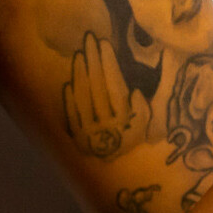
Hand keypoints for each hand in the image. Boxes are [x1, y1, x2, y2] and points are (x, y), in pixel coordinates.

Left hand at [64, 34, 149, 158]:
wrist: (117, 173)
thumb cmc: (131, 139)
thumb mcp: (144, 126)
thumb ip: (142, 110)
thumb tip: (134, 92)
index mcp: (125, 119)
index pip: (115, 85)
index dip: (108, 63)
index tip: (103, 43)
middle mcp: (107, 125)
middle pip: (97, 87)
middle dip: (93, 61)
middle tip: (88, 39)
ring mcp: (90, 132)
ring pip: (82, 98)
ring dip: (79, 75)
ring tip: (78, 55)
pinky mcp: (77, 139)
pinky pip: (71, 116)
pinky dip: (69, 99)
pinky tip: (68, 83)